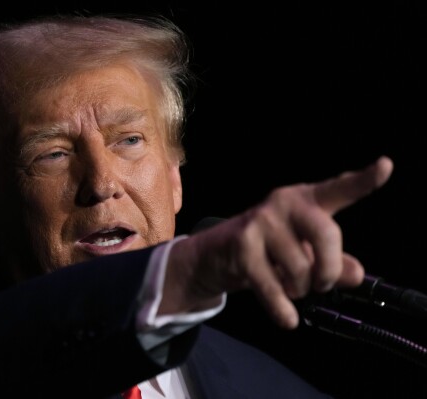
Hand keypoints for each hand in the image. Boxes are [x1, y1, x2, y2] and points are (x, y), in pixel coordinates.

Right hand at [163, 156, 393, 328]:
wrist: (213, 254)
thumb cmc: (266, 250)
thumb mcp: (303, 254)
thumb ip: (333, 262)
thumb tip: (356, 274)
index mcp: (305, 200)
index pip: (338, 189)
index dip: (365, 180)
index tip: (386, 166)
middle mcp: (283, 203)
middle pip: (326, 235)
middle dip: (329, 270)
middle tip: (321, 284)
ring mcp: (261, 222)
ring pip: (301, 269)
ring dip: (299, 290)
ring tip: (289, 288)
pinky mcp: (242, 245)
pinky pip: (274, 288)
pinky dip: (283, 309)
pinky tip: (287, 319)